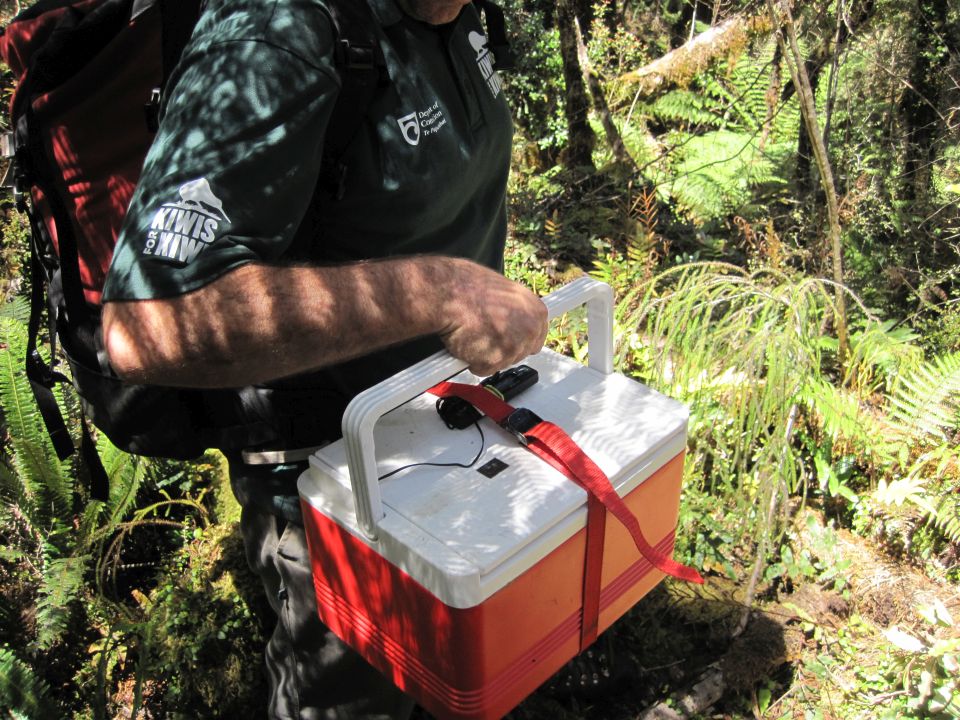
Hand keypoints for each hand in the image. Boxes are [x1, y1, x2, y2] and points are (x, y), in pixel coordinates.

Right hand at [439, 261, 547, 376]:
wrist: (449, 293)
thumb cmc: (469, 287)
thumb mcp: (504, 294)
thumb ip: (515, 312)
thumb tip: (513, 323)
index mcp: (536, 311)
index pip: (536, 337)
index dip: (519, 339)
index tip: (508, 339)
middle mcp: (530, 329)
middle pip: (520, 353)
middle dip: (501, 349)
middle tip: (483, 334)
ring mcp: (515, 346)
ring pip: (502, 362)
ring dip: (485, 354)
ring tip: (472, 333)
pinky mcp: (496, 360)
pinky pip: (483, 368)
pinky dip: (471, 360)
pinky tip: (465, 341)